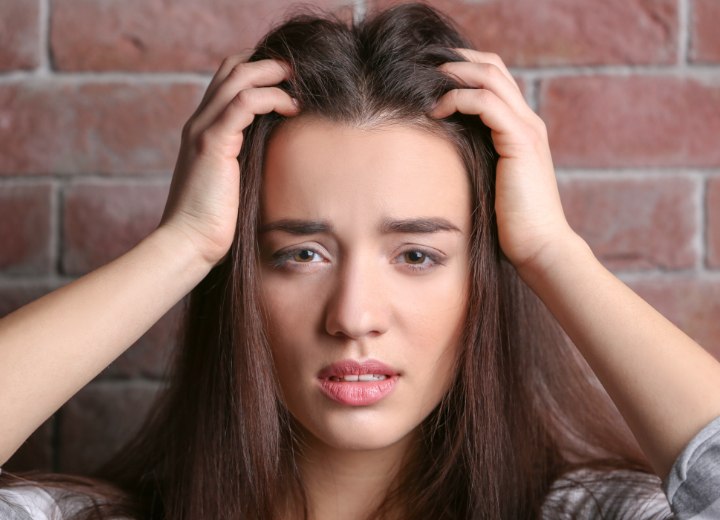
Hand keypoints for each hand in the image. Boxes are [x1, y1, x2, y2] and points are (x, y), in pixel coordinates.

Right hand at [159, 55, 299, 267]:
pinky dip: (271, 97)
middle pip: (231, 69)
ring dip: (272, 74)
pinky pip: (244, 103)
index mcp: (204, 131)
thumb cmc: (214, 222)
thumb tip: (276, 158)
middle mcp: (200, 123)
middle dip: (267, 63)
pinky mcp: (212, 143)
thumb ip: (246, 163)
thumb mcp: (234, 184)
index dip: (256, 71)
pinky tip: (291, 108)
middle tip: (297, 72)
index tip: (288, 81)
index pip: (227, 82)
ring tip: (298, 84)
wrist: (188, 242)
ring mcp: (203, 130)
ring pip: (237, 78)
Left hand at [429, 50, 574, 271]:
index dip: (463, 68)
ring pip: (490, 77)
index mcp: (521, 128)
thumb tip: (441, 151)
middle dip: (455, 60)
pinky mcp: (519, 143)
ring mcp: (527, 129)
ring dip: (453, 74)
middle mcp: (528, 121)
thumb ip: (474, 160)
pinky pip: (486, 103)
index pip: (495, 78)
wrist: (540, 246)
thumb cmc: (511, 223)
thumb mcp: (488, 182)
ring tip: (424, 83)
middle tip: (421, 68)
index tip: (428, 76)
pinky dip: (458, 99)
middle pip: (493, 66)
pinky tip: (436, 111)